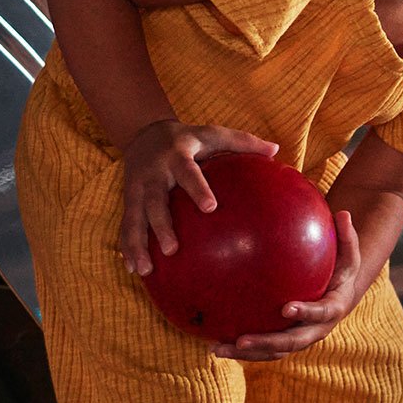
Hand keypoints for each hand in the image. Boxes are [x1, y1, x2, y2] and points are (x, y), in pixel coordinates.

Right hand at [119, 120, 278, 274]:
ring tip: (144, 270)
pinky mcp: (128, 200)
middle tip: (172, 249)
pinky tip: (133, 269)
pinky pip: (126, 225)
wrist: (144, 133)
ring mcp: (137, 189)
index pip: (187, 172)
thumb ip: (242, 142)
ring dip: (137, 244)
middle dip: (161, 226)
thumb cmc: (189, 138)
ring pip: (134, 219)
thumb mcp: (213, 133)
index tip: (210, 207)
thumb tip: (276, 149)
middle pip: (154, 201)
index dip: (197, 188)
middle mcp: (154, 174)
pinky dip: (127, 247)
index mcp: (177, 156)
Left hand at [217, 211, 364, 361]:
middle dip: (266, 344)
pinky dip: (242, 350)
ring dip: (246, 353)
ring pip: (273, 352)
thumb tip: (342, 212)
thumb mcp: (349, 253)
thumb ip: (346, 236)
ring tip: (217, 348)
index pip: (321, 313)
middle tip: (241, 339)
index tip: (286, 308)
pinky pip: (263, 350)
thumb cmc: (341, 270)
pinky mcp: (285, 343)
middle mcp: (317, 330)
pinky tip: (215, 344)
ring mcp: (300, 339)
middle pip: (292, 342)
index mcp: (333, 308)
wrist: (339, 297)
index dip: (305, 313)